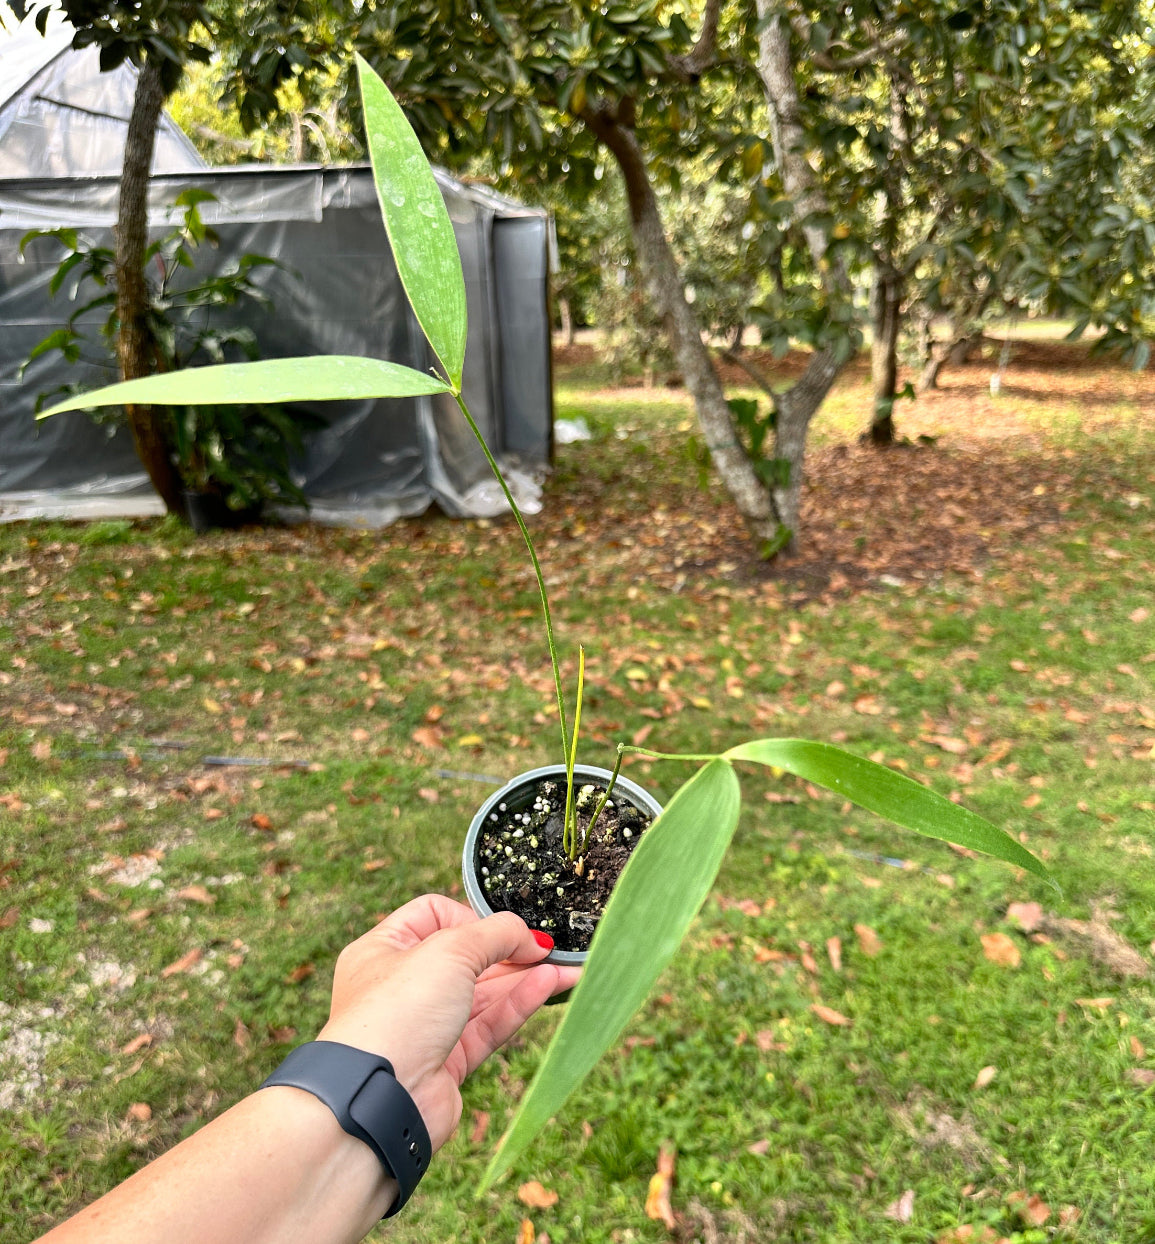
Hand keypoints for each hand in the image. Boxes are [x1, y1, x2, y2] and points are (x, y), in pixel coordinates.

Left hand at [317, 895, 578, 1150]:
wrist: (380, 1100)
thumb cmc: (399, 1010)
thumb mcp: (450, 950)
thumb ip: (497, 934)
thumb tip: (531, 937)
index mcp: (384, 949)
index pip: (434, 915)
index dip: (471, 917)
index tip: (502, 928)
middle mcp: (402, 986)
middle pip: (466, 957)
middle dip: (510, 950)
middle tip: (550, 948)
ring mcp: (426, 1025)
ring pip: (484, 993)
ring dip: (525, 977)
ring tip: (568, 967)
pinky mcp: (448, 1061)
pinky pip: (490, 1025)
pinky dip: (520, 1004)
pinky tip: (550, 986)